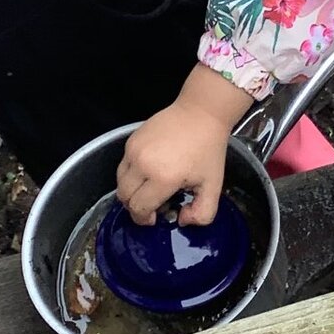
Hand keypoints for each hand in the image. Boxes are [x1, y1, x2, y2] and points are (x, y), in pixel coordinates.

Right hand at [116, 99, 232, 226]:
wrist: (200, 114)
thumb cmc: (208, 149)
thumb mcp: (214, 186)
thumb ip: (203, 213)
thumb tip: (181, 219)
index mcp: (163, 178)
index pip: (139, 208)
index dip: (144, 218)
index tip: (154, 218)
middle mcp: (143, 164)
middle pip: (124, 197)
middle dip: (135, 207)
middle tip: (151, 205)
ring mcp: (134, 150)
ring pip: (119, 181)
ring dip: (130, 191)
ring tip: (149, 189)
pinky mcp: (131, 140)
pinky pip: (123, 165)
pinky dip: (131, 174)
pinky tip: (149, 171)